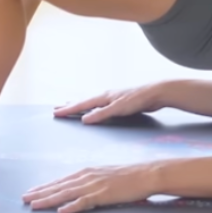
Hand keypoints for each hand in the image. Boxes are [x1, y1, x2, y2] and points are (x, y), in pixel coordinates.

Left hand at [22, 163, 160, 212]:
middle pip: (59, 186)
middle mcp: (87, 176)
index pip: (60, 181)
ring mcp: (94, 185)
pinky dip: (72, 207)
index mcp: (87, 172)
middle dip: (40, 193)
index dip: (44, 187)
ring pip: (66, 194)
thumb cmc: (128, 176)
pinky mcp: (103, 194)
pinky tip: (61, 212)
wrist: (145, 174)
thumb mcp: (105, 175)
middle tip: (24, 198)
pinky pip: (84, 202)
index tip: (31, 191)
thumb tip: (78, 189)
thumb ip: (90, 181)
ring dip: (49, 200)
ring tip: (35, 205)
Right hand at [53, 83, 169, 123]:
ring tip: (69, 104)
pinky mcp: (119, 101)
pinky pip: (99, 104)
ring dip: (79, 104)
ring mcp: (112, 97)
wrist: (156, 93)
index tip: (55, 113)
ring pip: (90, 101)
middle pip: (83, 100)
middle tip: (56, 109)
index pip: (81, 104)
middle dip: (70, 105)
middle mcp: (105, 95)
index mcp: (103, 96)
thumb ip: (101, 114)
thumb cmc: (138, 100)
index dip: (68, 109)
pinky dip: (90, 106)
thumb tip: (84, 119)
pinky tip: (93, 108)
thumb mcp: (118, 109)